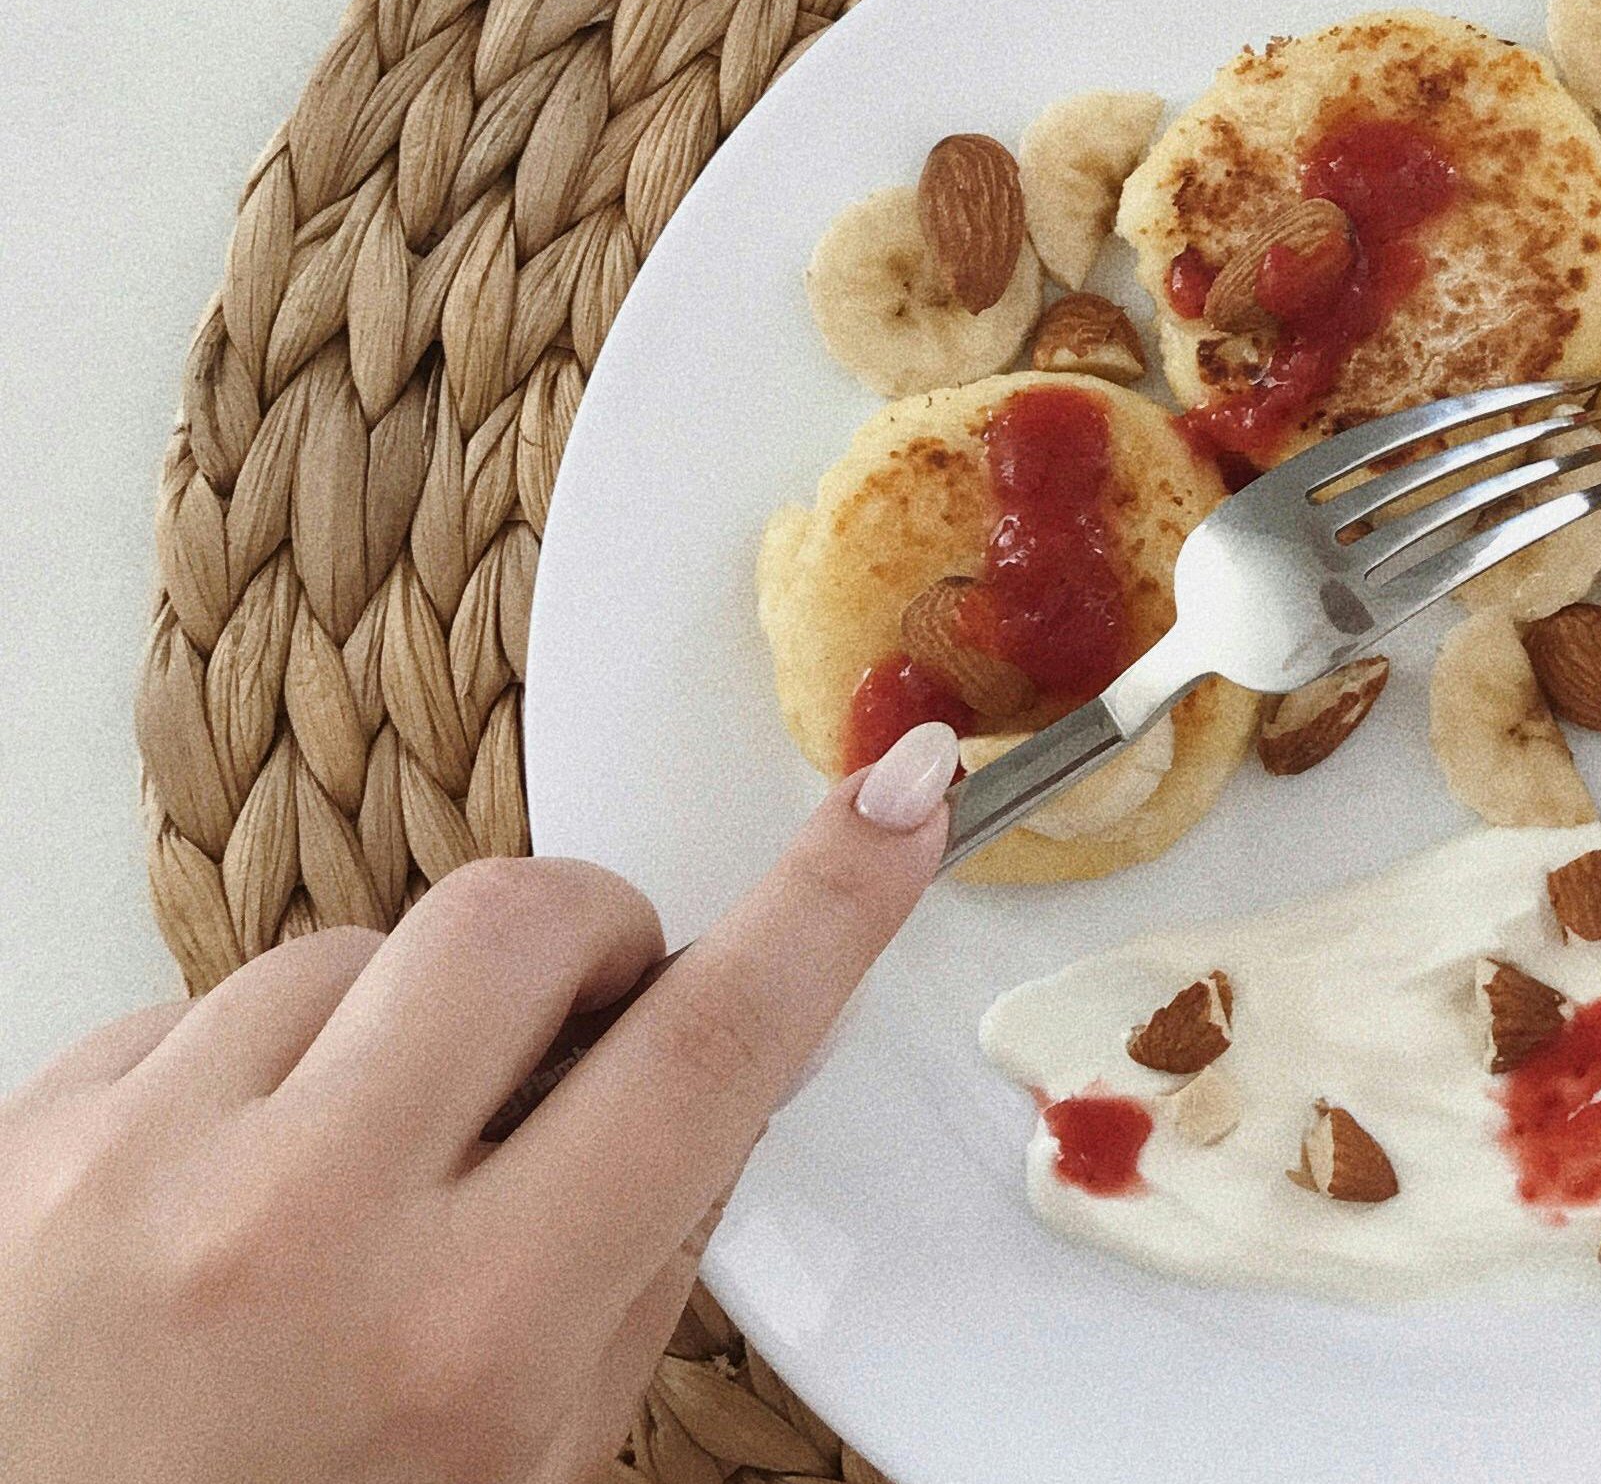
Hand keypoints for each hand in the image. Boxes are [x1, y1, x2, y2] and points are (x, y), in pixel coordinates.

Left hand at [0, 720, 960, 1483]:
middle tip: (580, 1037)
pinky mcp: (27, 1135)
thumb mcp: (525, 1468)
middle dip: (589, 944)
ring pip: (353, 950)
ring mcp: (137, 1168)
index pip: (706, 1052)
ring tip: (358, 1179)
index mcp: (468, 1342)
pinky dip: (252, 1074)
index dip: (827, 905)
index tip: (896, 800)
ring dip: (398, 1030)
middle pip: (524, 921)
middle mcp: (297, 1230)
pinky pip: (196, 1007)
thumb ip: (634, 1270)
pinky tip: (232, 1200)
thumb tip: (725, 1069)